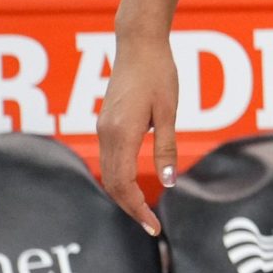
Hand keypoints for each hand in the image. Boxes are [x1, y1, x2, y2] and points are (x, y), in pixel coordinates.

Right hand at [96, 25, 177, 233]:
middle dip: (130, 208)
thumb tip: (168, 181)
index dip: (137, 209)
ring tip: (145, 212)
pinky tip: (135, 187)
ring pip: (107, 174)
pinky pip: (109, 160)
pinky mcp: (105, 124)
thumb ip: (166, 147)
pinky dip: (119, 180)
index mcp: (121, 133)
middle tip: (152, 227)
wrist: (138, 45)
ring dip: (123, 196)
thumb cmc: (159, 74)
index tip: (154, 227)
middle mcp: (105, 133)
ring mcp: (102, 128)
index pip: (124, 184)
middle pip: (111, 184)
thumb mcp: (169, 112)